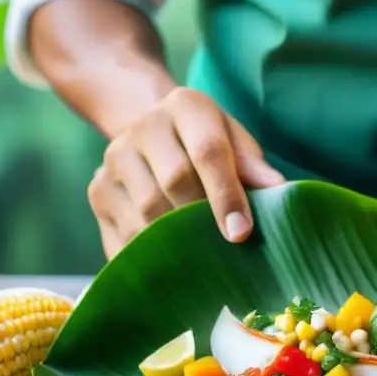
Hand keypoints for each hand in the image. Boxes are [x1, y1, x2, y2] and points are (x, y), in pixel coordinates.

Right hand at [88, 86, 285, 258]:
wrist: (148, 128)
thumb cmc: (205, 141)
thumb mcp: (233, 140)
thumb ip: (253, 165)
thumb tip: (278, 191)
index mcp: (184, 105)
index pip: (207, 150)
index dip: (226, 194)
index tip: (241, 232)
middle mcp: (143, 127)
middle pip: (174, 182)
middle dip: (202, 221)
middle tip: (224, 251)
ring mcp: (114, 159)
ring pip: (145, 214)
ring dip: (176, 243)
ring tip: (202, 262)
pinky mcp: (98, 191)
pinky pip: (122, 236)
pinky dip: (148, 257)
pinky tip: (170, 269)